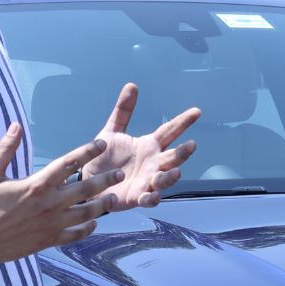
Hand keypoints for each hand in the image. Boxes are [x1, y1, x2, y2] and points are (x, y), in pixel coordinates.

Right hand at [0, 123, 128, 268]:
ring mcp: (52, 224)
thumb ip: (5, 149)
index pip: (69, 163)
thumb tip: (15, 125)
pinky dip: (88, 228)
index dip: (88, 151)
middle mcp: (49, 204)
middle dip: (106, 179)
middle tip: (120, 173)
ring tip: (113, 198)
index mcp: (37, 184)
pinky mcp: (49, 240)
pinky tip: (94, 223)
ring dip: (102, 205)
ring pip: (87, 213)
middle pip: (86, 189)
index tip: (102, 144)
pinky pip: (76, 235)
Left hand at [77, 82, 199, 210]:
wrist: (88, 182)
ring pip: (165, 179)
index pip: (170, 131)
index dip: (183, 121)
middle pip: (173, 157)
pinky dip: (151, 199)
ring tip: (176, 172)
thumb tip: (132, 85)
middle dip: (183, 152)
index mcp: (149, 146)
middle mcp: (153, 163)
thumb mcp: (111, 131)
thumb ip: (123, 111)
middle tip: (191, 145)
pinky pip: (148, 199)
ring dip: (171, 177)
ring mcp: (147, 181)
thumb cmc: (104, 157)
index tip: (196, 111)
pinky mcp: (137, 197)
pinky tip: (152, 196)